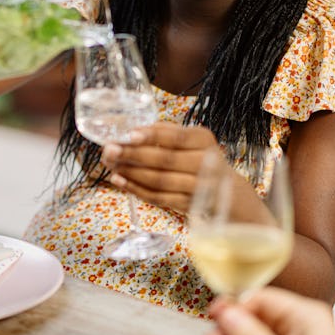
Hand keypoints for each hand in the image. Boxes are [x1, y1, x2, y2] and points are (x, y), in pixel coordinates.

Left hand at [100, 122, 217, 212]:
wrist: (225, 191)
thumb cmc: (197, 158)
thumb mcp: (188, 140)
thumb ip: (163, 132)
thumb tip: (131, 130)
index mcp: (203, 139)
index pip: (176, 137)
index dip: (151, 136)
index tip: (129, 134)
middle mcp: (206, 162)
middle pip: (165, 160)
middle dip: (133, 155)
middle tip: (109, 150)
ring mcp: (199, 186)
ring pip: (160, 180)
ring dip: (131, 173)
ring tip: (110, 165)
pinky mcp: (189, 205)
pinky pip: (159, 198)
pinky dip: (136, 189)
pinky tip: (119, 180)